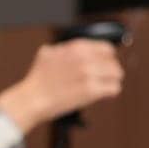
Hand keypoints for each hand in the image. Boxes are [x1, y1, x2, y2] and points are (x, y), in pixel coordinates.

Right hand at [0, 39, 123, 134]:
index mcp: (77, 48)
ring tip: (106, 87)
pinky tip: (104, 94)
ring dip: (112, 81)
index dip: (106, 58)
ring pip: (116, 75)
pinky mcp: (91, 91)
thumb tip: (64, 48)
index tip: (104, 65)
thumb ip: (61, 49)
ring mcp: (89, 74)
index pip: (106, 48)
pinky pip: (113, 89)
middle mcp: (85, 59)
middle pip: (113, 62)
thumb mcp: (46, 54)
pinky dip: (110, 92)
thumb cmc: (37, 80)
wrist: (31, 99)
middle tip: (105, 78)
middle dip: (110, 71)